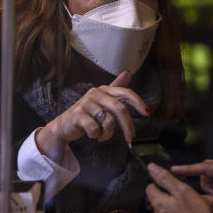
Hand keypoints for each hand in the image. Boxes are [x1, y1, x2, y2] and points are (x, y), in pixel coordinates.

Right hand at [34, 70, 150, 163]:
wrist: (64, 126)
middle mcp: (95, 93)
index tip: (148, 113)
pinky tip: (92, 135)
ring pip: (108, 121)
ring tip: (101, 136)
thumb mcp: (102, 101)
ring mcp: (86, 103)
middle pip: (120, 109)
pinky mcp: (78, 114)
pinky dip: (96, 136)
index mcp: (104, 90)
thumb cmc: (86, 114)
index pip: (125, 93)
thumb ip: (115, 88)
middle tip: (130, 140)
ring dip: (108, 134)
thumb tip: (128, 73)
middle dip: (128, 127)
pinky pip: (96, 129)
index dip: (138, 102)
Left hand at [146, 163, 210, 212]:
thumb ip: (166, 179)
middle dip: (164, 199)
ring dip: (169, 209)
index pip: (150, 188)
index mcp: (158, 203)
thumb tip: (151, 167)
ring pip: (161, 211)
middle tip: (179, 200)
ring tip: (182, 210)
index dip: (158, 184)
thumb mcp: (183, 191)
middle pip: (154, 201)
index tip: (168, 186)